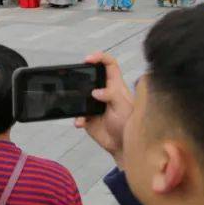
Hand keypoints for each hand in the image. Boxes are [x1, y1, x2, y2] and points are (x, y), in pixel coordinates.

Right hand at [76, 51, 132, 166]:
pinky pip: (77, 112)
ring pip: (81, 93)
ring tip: (79, 105)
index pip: (110, 65)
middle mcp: (104, 93)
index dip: (100, 58)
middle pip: (92, 76)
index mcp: (116, 87)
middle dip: (82, 75)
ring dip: (77, 99)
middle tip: (74, 77)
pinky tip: (81, 122)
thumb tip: (95, 92)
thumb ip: (112, 96)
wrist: (122, 146)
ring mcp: (94, 104)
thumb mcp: (124, 107)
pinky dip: (77, 117)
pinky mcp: (87, 116)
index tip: (88, 59)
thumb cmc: (129, 125)